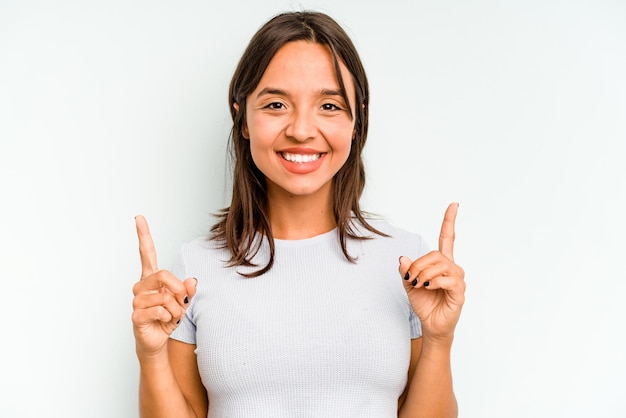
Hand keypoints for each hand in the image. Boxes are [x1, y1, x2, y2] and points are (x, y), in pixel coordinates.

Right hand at [131, 215, 196, 356]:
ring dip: (176, 310)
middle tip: (182, 302)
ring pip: (165, 297)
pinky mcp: (136, 315)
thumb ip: (188, 290)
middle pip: (163, 274)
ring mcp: (137, 300)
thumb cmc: (168, 318)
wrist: (158, 341)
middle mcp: (141, 286)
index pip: (146, 253)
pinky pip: (160, 311)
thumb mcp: (183, 302)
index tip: (138, 218)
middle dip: (178, 289)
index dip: (143, 235)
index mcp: (151, 278)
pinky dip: (169, 318)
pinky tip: (164, 322)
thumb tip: (192, 281)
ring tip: (171, 316)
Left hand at [399, 203, 464, 341]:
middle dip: (419, 264)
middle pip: (436, 254)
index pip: (447, 238)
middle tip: (410, 277)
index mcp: (442, 263)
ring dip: (424, 273)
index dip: (449, 221)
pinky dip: (434, 282)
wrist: (430, 325)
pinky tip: (427, 287)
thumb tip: (403, 258)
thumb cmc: (424, 303)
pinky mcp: (459, 292)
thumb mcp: (409, 284)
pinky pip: (448, 280)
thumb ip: (406, 270)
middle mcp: (452, 268)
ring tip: (417, 284)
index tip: (453, 205)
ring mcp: (457, 280)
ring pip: (441, 265)